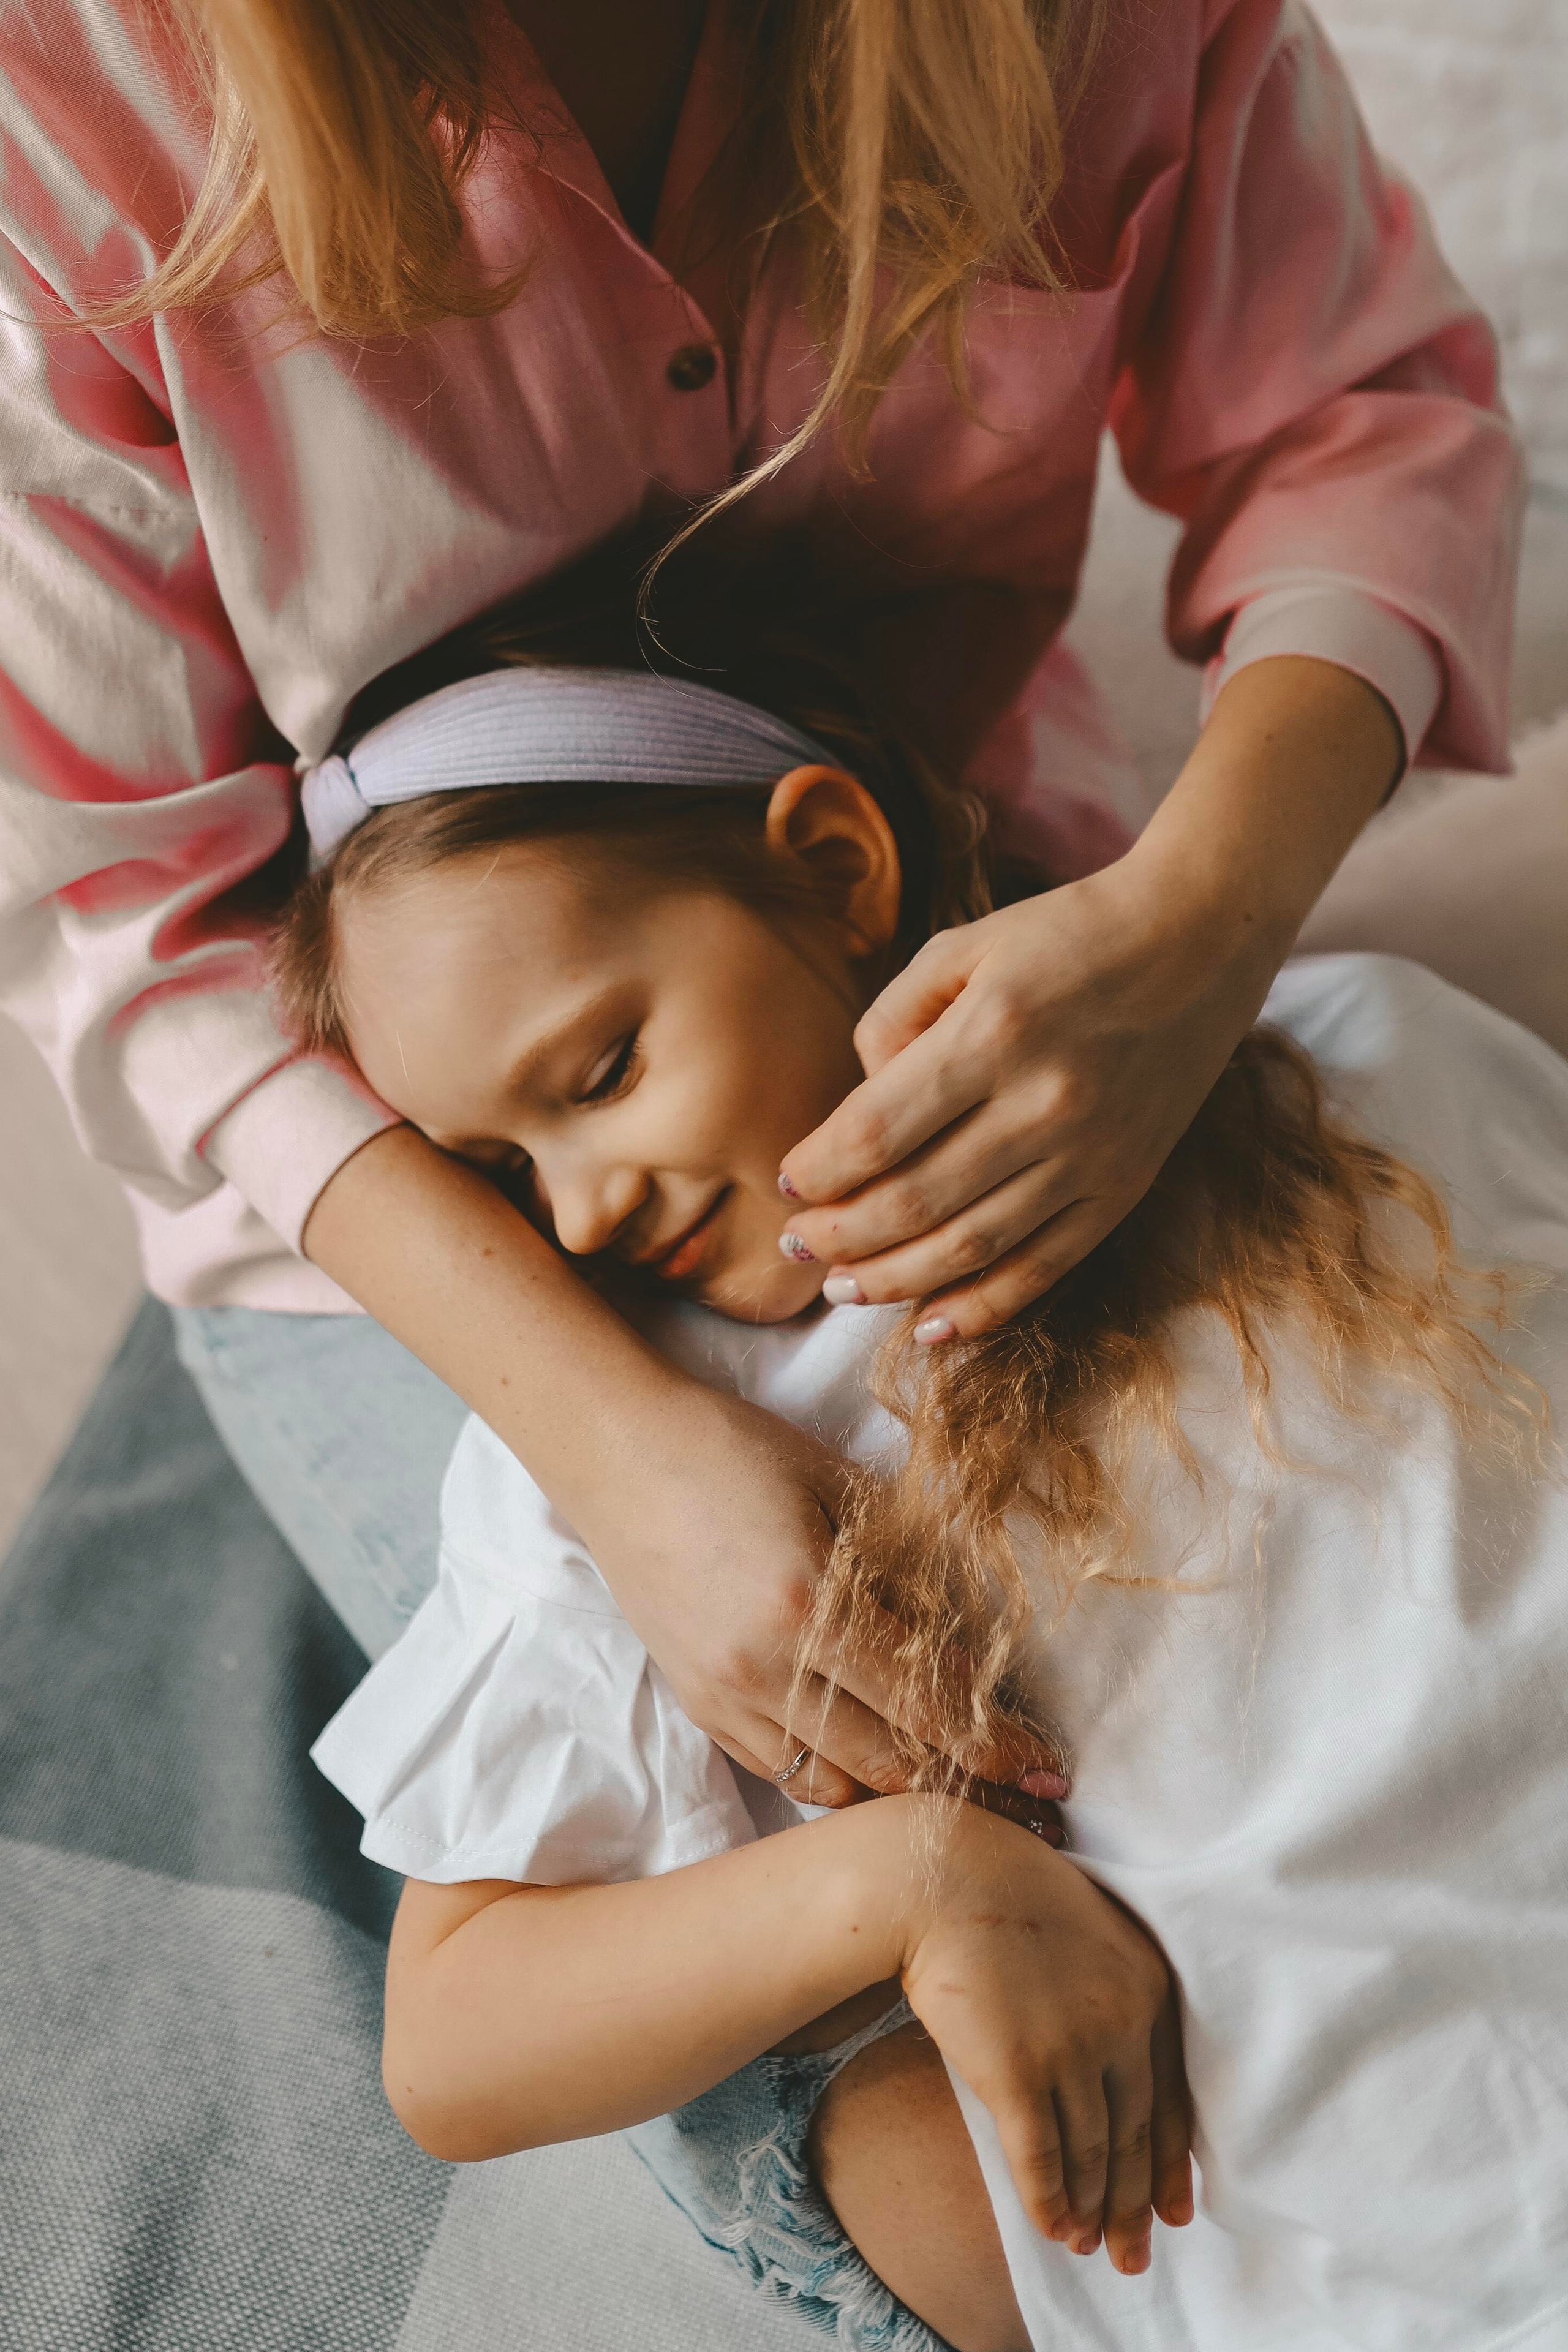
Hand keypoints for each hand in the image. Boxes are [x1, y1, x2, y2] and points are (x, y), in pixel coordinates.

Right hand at [574, 1382, 1066, 1814]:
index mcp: (810, 1606)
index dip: (994, 1744)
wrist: (618, 1450)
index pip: (924, 1705)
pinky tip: (874, 1768)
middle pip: (886, 1764)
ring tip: (958, 1793)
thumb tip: (967, 1642)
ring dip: (898, 1795)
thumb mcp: (837, 1486)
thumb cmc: (734, 1449)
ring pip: (830, 1786)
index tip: (1049, 1768)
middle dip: (966, 1788)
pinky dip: (833, 1780)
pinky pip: (778, 1770)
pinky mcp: (696, 1701)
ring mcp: (723, 1694)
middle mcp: (763, 1669)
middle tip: (1028, 1801)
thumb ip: (903, 1566)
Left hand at [778, 859, 1274, 1337]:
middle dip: (839, 1236)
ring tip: (842, 1288)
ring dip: (893, 1280)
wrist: (1202, 938)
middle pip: (913, 1201)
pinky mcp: (1125, 1186)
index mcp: (994, 1032)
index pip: (876, 1131)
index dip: (818, 1171)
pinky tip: (929, 1326)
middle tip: (795, 1246)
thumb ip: (894, 1019)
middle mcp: (1043, 1102)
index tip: (787, 1184)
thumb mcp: (964, 946)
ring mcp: (1091, 1153)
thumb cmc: (1066, 934)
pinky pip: (1044, 1266)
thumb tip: (857, 1109)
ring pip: (971, 1247)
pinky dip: (984, 1308)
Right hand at [896, 1802, 1192, 2275]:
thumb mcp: (1091, 1934)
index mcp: (1149, 1986)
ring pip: (1092, 2153)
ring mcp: (1070, 2048)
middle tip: (1135, 2255)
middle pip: (1136, 2134)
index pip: (1172, 2097)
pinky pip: (1041, 2155)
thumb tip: (1117, 2075)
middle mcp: (1122, 2022)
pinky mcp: (1016, 2069)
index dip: (1173, 2163)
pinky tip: (1055, 2229)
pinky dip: (1050, 2200)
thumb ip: (1116, 1998)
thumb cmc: (1006, 1895)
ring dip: (1093, 2210)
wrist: (940, 1873)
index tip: (1176, 2211)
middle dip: (1135, 2204)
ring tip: (1093, 2248)